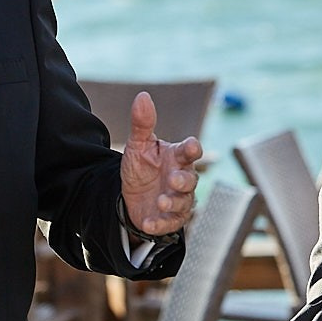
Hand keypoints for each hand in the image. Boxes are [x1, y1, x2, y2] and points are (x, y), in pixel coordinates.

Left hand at [118, 91, 202, 237]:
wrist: (129, 196)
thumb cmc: (141, 167)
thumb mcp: (138, 146)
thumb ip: (142, 124)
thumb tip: (142, 96)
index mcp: (177, 157)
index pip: (190, 151)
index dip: (192, 149)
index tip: (191, 147)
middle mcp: (182, 178)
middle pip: (191, 179)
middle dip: (184, 180)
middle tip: (173, 179)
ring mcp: (178, 200)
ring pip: (184, 202)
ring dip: (173, 202)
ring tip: (160, 201)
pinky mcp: (170, 219)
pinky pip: (170, 223)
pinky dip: (160, 224)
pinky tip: (149, 222)